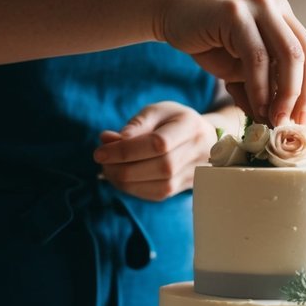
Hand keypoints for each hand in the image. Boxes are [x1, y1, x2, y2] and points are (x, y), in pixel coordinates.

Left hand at [92, 102, 221, 200]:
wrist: (205, 139)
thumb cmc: (175, 121)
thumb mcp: (158, 111)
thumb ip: (137, 124)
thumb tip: (113, 141)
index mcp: (191, 126)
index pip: (158, 143)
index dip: (127, 150)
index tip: (101, 152)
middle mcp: (198, 152)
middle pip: (161, 167)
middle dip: (123, 168)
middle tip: (101, 161)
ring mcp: (195, 173)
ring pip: (159, 186)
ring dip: (126, 181)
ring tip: (109, 169)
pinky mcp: (185, 188)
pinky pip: (158, 194)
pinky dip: (135, 189)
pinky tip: (122, 178)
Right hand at [152, 0, 305, 126]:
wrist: (168, 9)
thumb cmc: (205, 39)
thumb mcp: (238, 68)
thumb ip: (260, 88)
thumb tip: (276, 122)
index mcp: (283, 16)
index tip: (302, 121)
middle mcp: (275, 6)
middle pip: (304, 55)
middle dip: (301, 95)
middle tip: (291, 126)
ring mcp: (257, 6)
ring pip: (286, 55)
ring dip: (283, 95)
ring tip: (273, 121)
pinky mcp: (235, 13)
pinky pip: (257, 57)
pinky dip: (260, 87)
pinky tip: (257, 107)